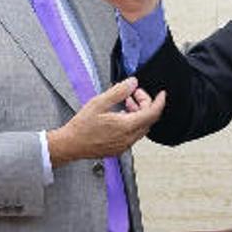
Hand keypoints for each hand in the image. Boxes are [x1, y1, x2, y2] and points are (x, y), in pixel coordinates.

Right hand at [47, 77, 164, 166]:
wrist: (70, 145)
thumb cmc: (81, 127)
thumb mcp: (99, 103)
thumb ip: (119, 92)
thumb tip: (133, 83)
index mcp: (126, 126)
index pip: (152, 113)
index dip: (159, 101)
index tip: (162, 94)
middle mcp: (129, 138)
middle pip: (148, 119)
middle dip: (145, 104)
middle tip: (134, 93)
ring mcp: (125, 145)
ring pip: (141, 127)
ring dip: (138, 113)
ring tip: (126, 102)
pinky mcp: (119, 148)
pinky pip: (133, 134)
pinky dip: (132, 122)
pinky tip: (120, 115)